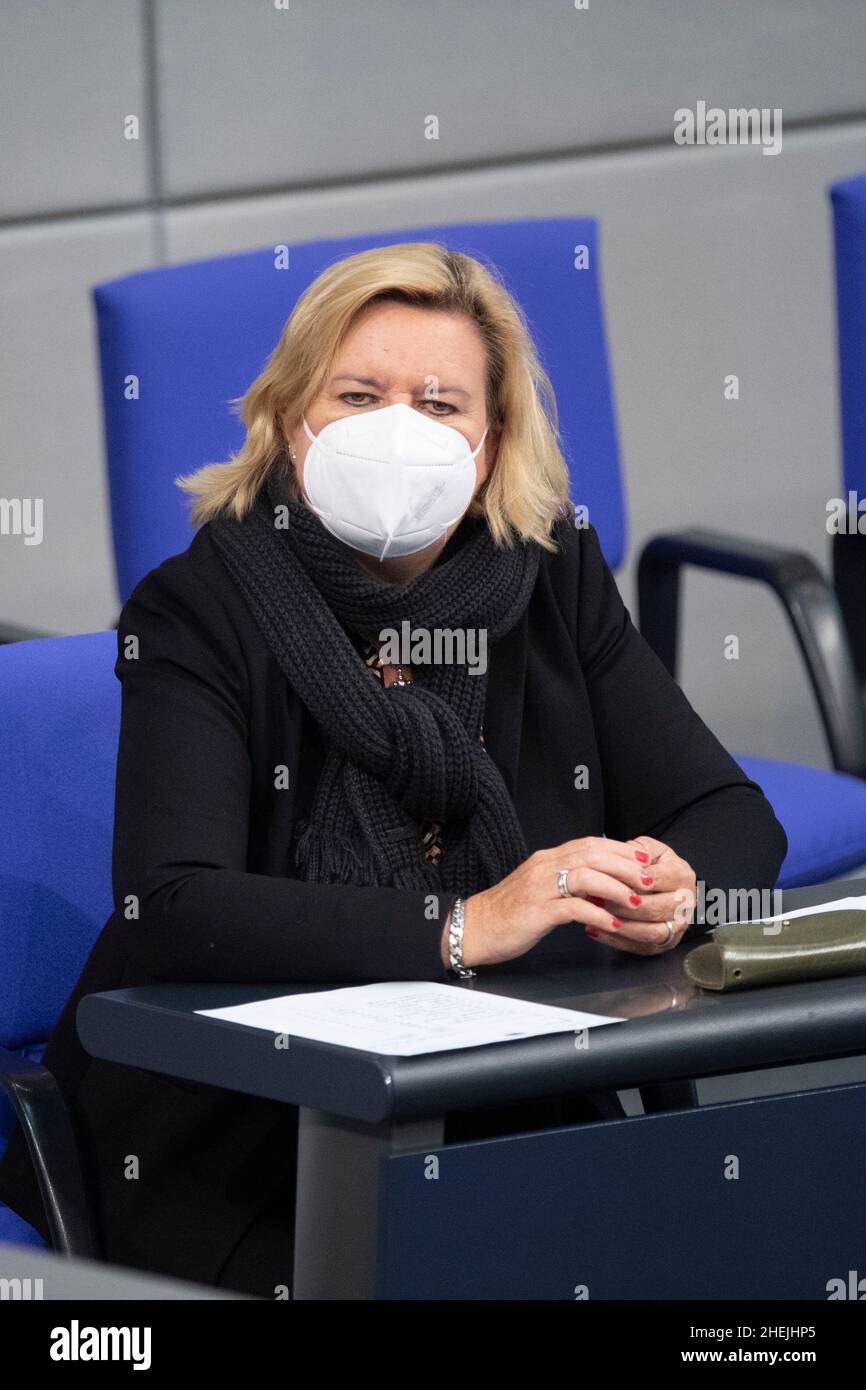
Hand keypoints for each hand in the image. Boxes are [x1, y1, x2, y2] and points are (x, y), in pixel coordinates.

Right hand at [453, 835, 676, 967]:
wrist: (473, 927)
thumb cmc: (509, 912)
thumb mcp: (541, 889)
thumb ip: (567, 882)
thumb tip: (601, 883)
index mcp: (547, 859)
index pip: (589, 844)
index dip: (619, 850)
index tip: (643, 859)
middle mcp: (544, 867)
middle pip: (592, 854)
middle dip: (625, 866)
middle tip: (649, 879)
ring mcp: (540, 888)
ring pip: (586, 876)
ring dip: (616, 888)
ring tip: (636, 902)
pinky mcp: (537, 912)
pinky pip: (574, 908)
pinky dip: (597, 913)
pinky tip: (612, 923)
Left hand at [582, 834, 696, 955]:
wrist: (668, 886)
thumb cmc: (654, 866)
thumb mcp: (649, 849)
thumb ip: (637, 850)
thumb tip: (624, 858)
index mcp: (682, 875)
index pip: (653, 879)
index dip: (627, 880)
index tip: (603, 879)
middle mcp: (686, 903)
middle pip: (652, 908)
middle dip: (621, 906)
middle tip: (596, 900)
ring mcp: (678, 926)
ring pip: (649, 932)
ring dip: (620, 926)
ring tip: (596, 916)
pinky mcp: (667, 943)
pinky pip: (641, 946)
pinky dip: (617, 940)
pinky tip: (597, 930)